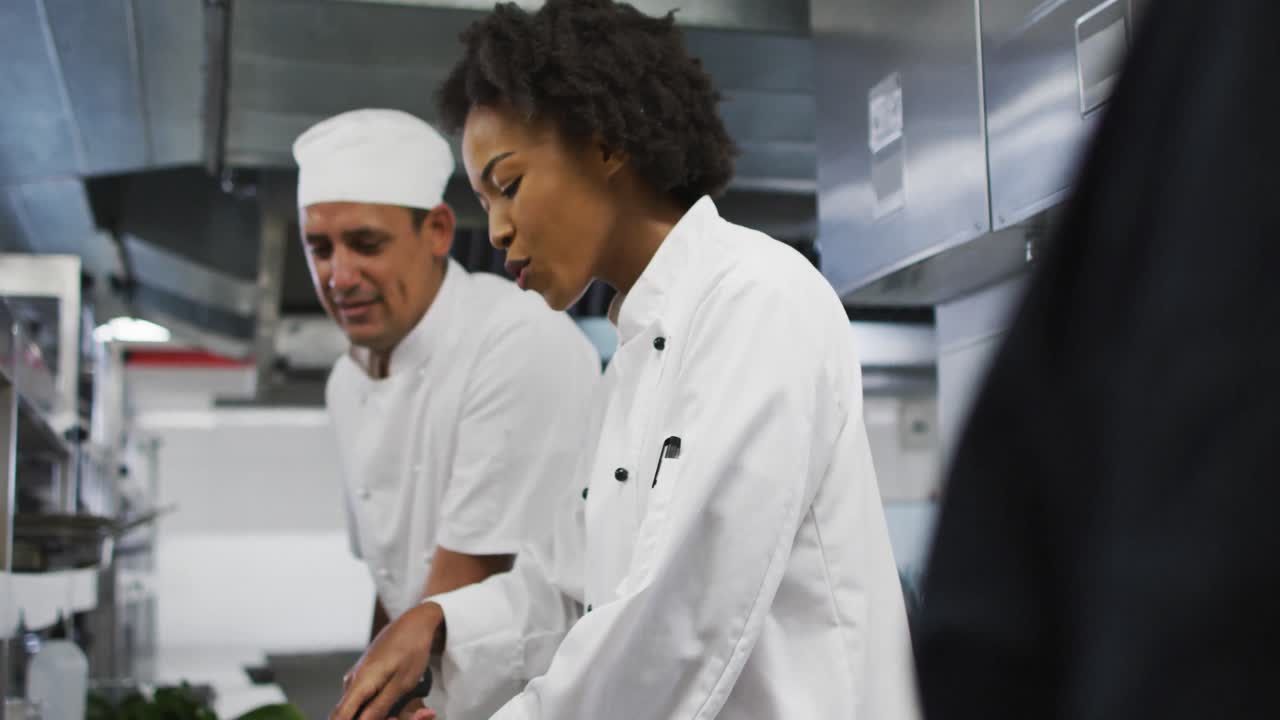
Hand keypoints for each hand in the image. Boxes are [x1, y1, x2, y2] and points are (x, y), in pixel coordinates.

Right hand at [331, 602, 444, 719]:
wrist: (414, 623)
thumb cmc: (411, 650)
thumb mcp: (402, 683)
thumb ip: (380, 706)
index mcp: (359, 683)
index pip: (339, 717)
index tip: (384, 718)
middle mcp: (351, 682)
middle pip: (351, 715)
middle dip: (379, 719)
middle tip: (410, 714)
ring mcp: (356, 679)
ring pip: (360, 708)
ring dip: (383, 714)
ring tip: (417, 710)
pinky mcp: (363, 678)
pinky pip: (366, 699)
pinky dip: (383, 705)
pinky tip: (404, 701)